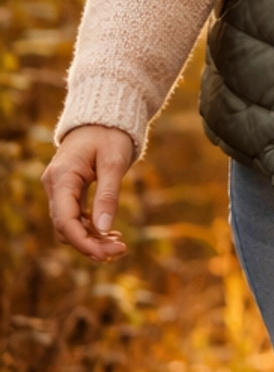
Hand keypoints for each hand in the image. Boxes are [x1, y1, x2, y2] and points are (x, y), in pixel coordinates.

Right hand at [43, 125, 134, 260]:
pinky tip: (111, 233)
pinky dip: (90, 227)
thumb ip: (108, 195)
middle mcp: (54, 185)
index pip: (65, 221)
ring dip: (91, 238)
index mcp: (62, 177)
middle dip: (91, 244)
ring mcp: (58, 189)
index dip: (84, 242)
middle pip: (66, 227)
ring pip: (69, 225)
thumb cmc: (110, 135)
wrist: (103, 117)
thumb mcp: (114, 163)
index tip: (107, 254)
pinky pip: (74, 217)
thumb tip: (104, 228)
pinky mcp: (67, 191)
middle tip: (121, 250)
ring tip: (119, 244)